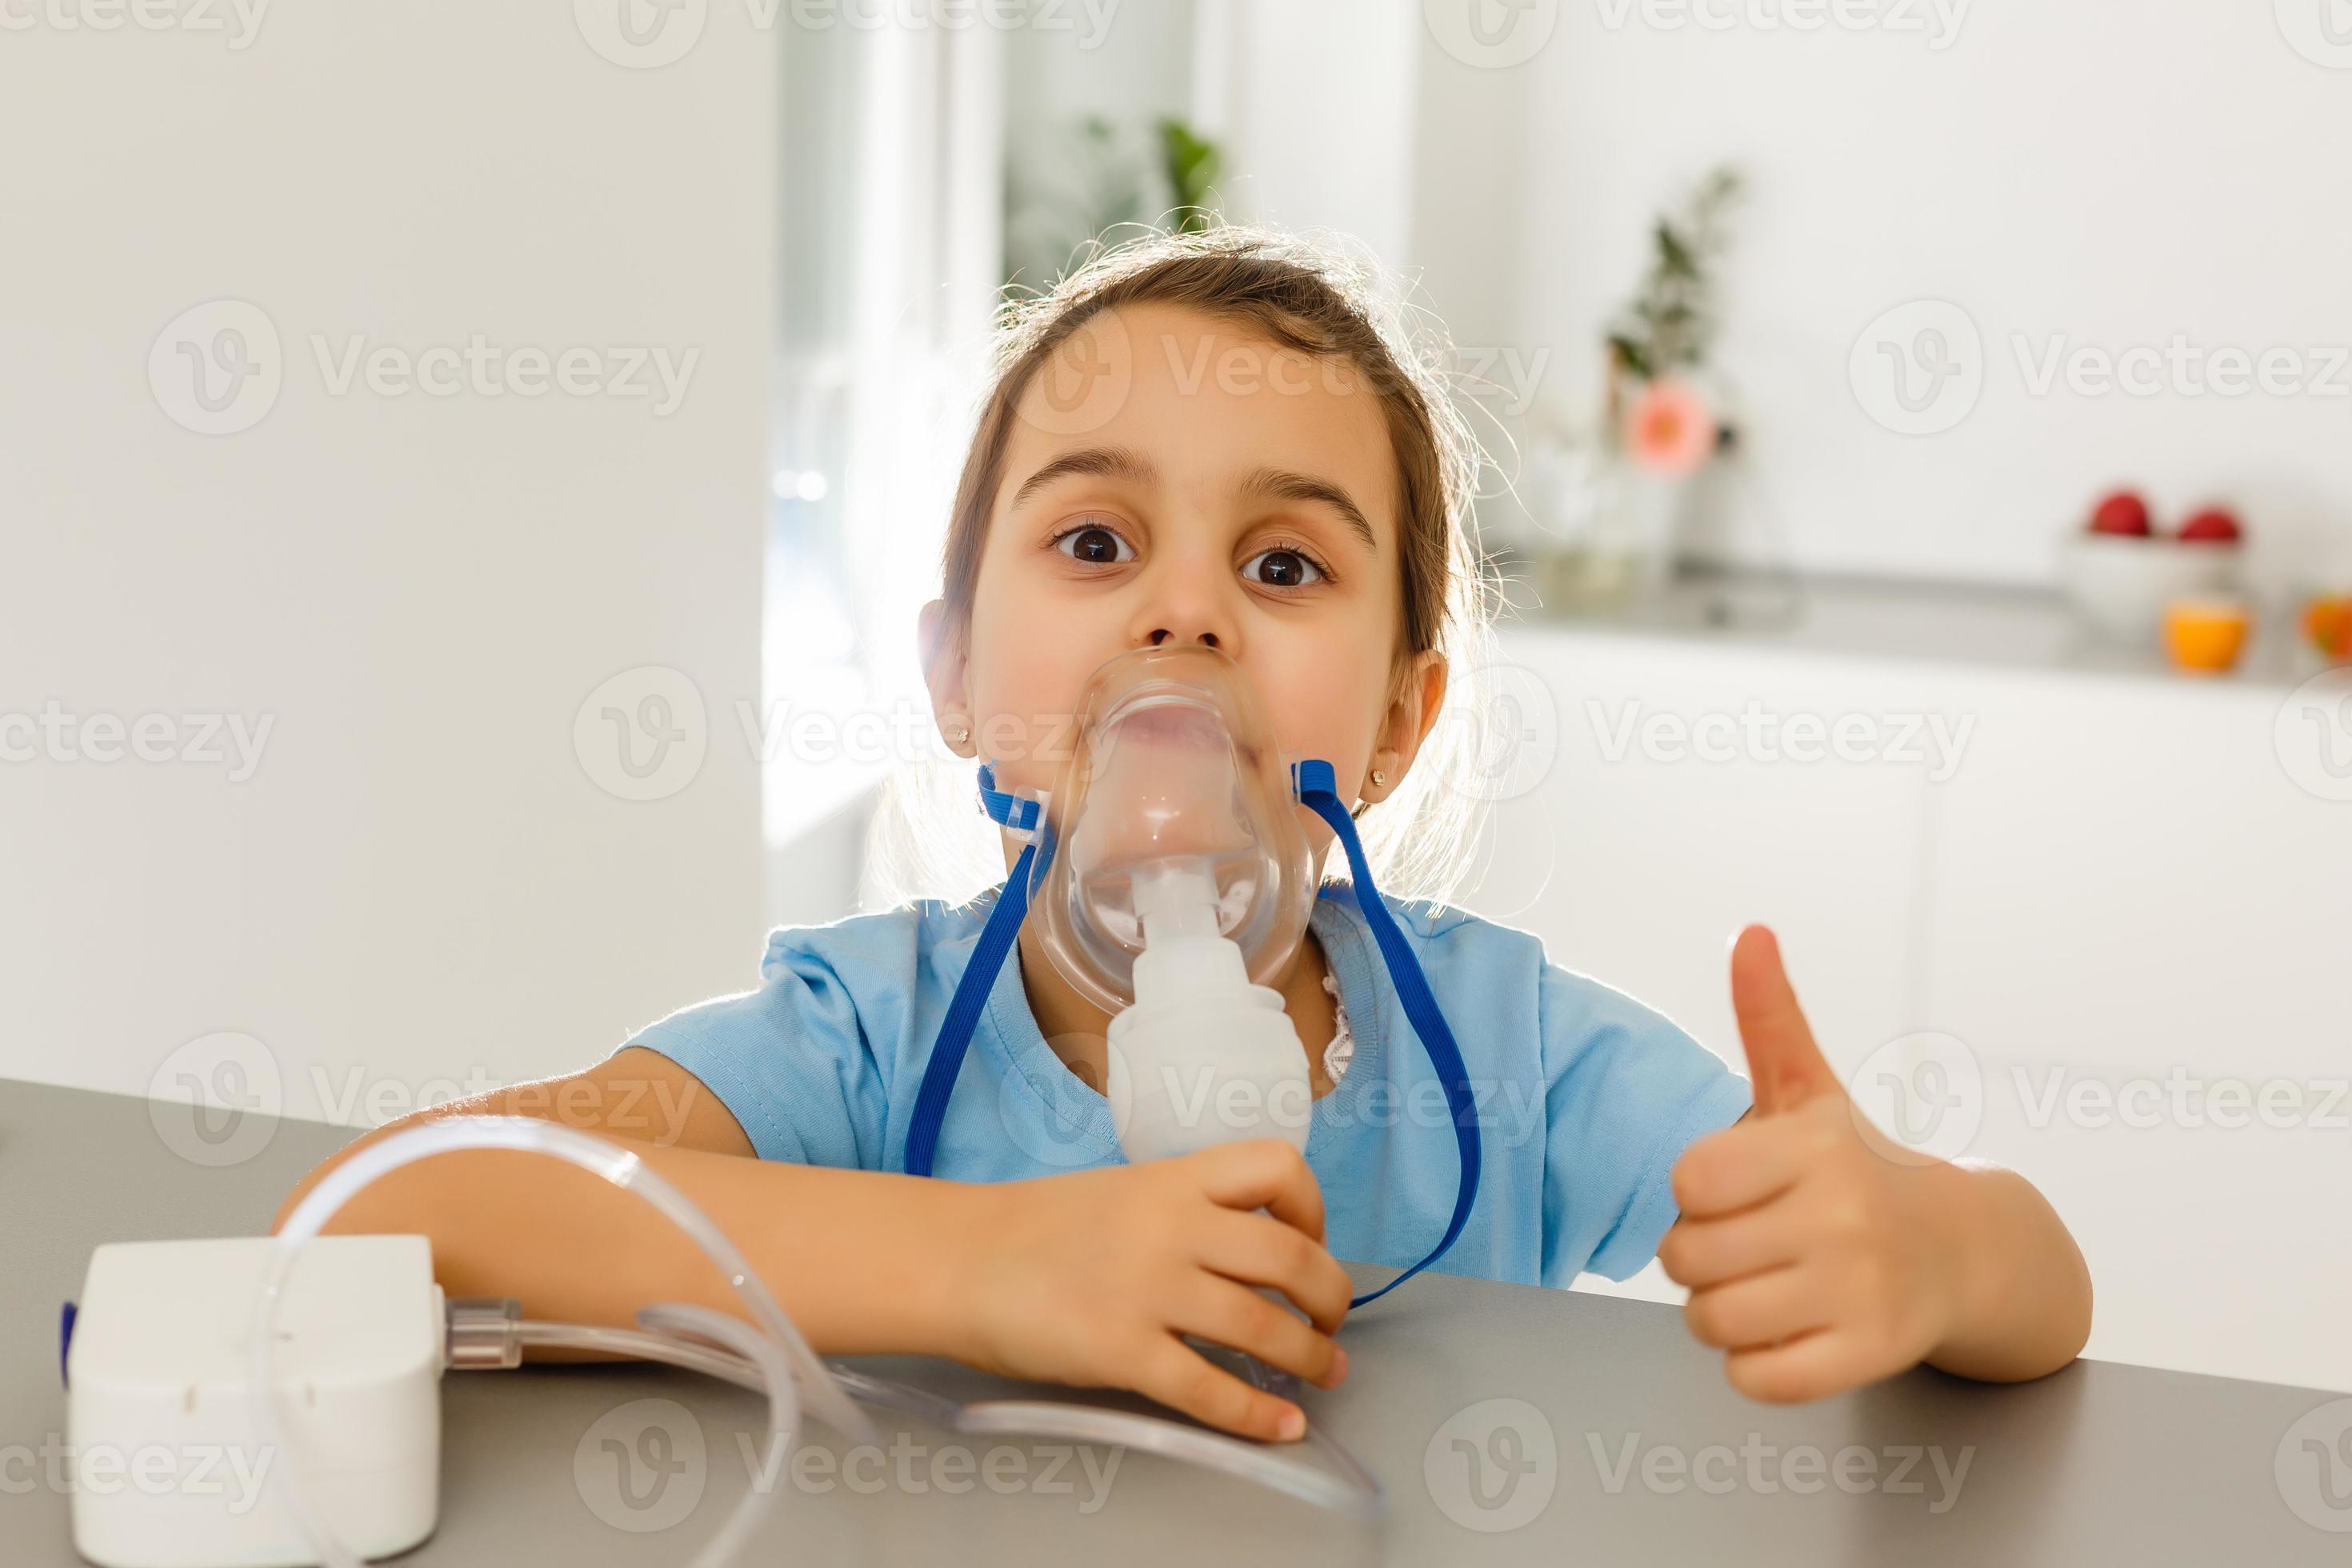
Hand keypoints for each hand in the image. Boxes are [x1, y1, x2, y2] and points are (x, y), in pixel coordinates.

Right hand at [942, 1139, 1351, 1440]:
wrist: (957, 1258)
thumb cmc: (1035, 1228)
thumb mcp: (1123, 1191)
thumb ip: (1184, 1210)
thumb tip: (1252, 1255)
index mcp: (1173, 1179)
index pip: (1278, 1168)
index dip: (1313, 1208)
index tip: (1310, 1239)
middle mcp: (1172, 1227)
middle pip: (1291, 1257)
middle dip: (1330, 1297)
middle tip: (1331, 1322)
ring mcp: (1148, 1290)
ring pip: (1264, 1327)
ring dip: (1310, 1357)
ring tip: (1323, 1373)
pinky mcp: (1121, 1351)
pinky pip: (1210, 1389)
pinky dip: (1257, 1415)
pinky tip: (1281, 1427)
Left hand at [1659, 926, 1974, 1401]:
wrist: (1966, 1251)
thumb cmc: (1860, 1167)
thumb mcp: (1811, 1089)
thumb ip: (1770, 1016)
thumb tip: (1750, 931)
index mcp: (1816, 1146)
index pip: (1686, 1181)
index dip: (1696, 1191)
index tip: (1733, 1187)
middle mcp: (1843, 1216)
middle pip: (1685, 1259)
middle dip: (1698, 1257)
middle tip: (1746, 1242)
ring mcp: (1861, 1291)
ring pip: (1711, 1323)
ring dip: (1719, 1313)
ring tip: (1762, 1285)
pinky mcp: (1869, 1356)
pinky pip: (1756, 1378)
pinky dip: (1754, 1364)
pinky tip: (1789, 1329)